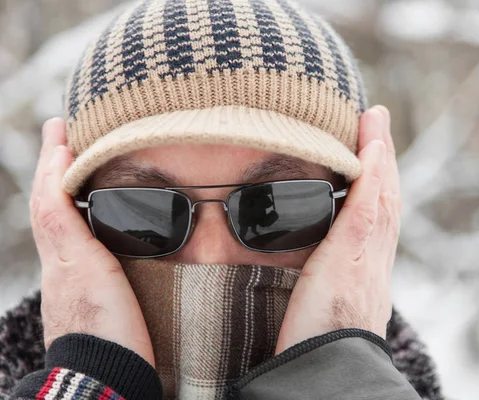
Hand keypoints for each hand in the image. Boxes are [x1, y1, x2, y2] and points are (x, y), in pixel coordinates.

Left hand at [30, 118, 154, 365]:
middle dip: (56, 167)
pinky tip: (97, 217)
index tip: (61, 124)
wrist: (111, 374)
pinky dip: (82, 218)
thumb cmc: (103, 326)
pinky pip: (80, 241)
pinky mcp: (95, 290)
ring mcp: (77, 277)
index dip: (53, 159)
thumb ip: (64, 222)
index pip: (49, 194)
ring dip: (67, 188)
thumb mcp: (83, 267)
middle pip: (52, 204)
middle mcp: (63, 261)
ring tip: (79, 164)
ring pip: (64, 222)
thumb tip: (55, 170)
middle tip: (66, 134)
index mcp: (61, 252)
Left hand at [276, 106, 400, 352]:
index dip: (376, 186)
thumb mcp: (314, 310)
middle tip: (377, 122)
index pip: (373, 220)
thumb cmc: (311, 350)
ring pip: (382, 197)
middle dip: (382, 161)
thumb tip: (285, 265)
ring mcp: (368, 260)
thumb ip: (312, 285)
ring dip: (380, 155)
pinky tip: (372, 145)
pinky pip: (369, 209)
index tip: (371, 156)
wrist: (326, 375)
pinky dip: (375, 175)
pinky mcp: (354, 258)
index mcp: (362, 275)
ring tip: (374, 120)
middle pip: (384, 201)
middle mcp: (374, 264)